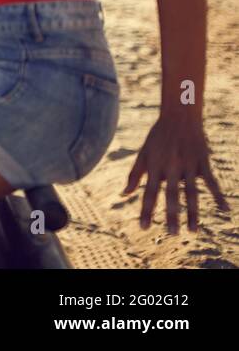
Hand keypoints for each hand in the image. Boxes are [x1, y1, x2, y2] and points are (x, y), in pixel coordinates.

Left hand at [123, 112, 229, 232]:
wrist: (179, 116)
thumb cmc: (158, 137)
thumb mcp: (143, 154)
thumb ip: (135, 175)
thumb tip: (124, 194)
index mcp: (155, 166)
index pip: (149, 192)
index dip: (146, 210)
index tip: (144, 228)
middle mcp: (171, 167)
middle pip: (171, 195)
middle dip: (171, 214)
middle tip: (172, 234)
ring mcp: (188, 165)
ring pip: (191, 193)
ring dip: (193, 212)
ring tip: (193, 231)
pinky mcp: (203, 162)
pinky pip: (212, 182)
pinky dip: (219, 196)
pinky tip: (226, 210)